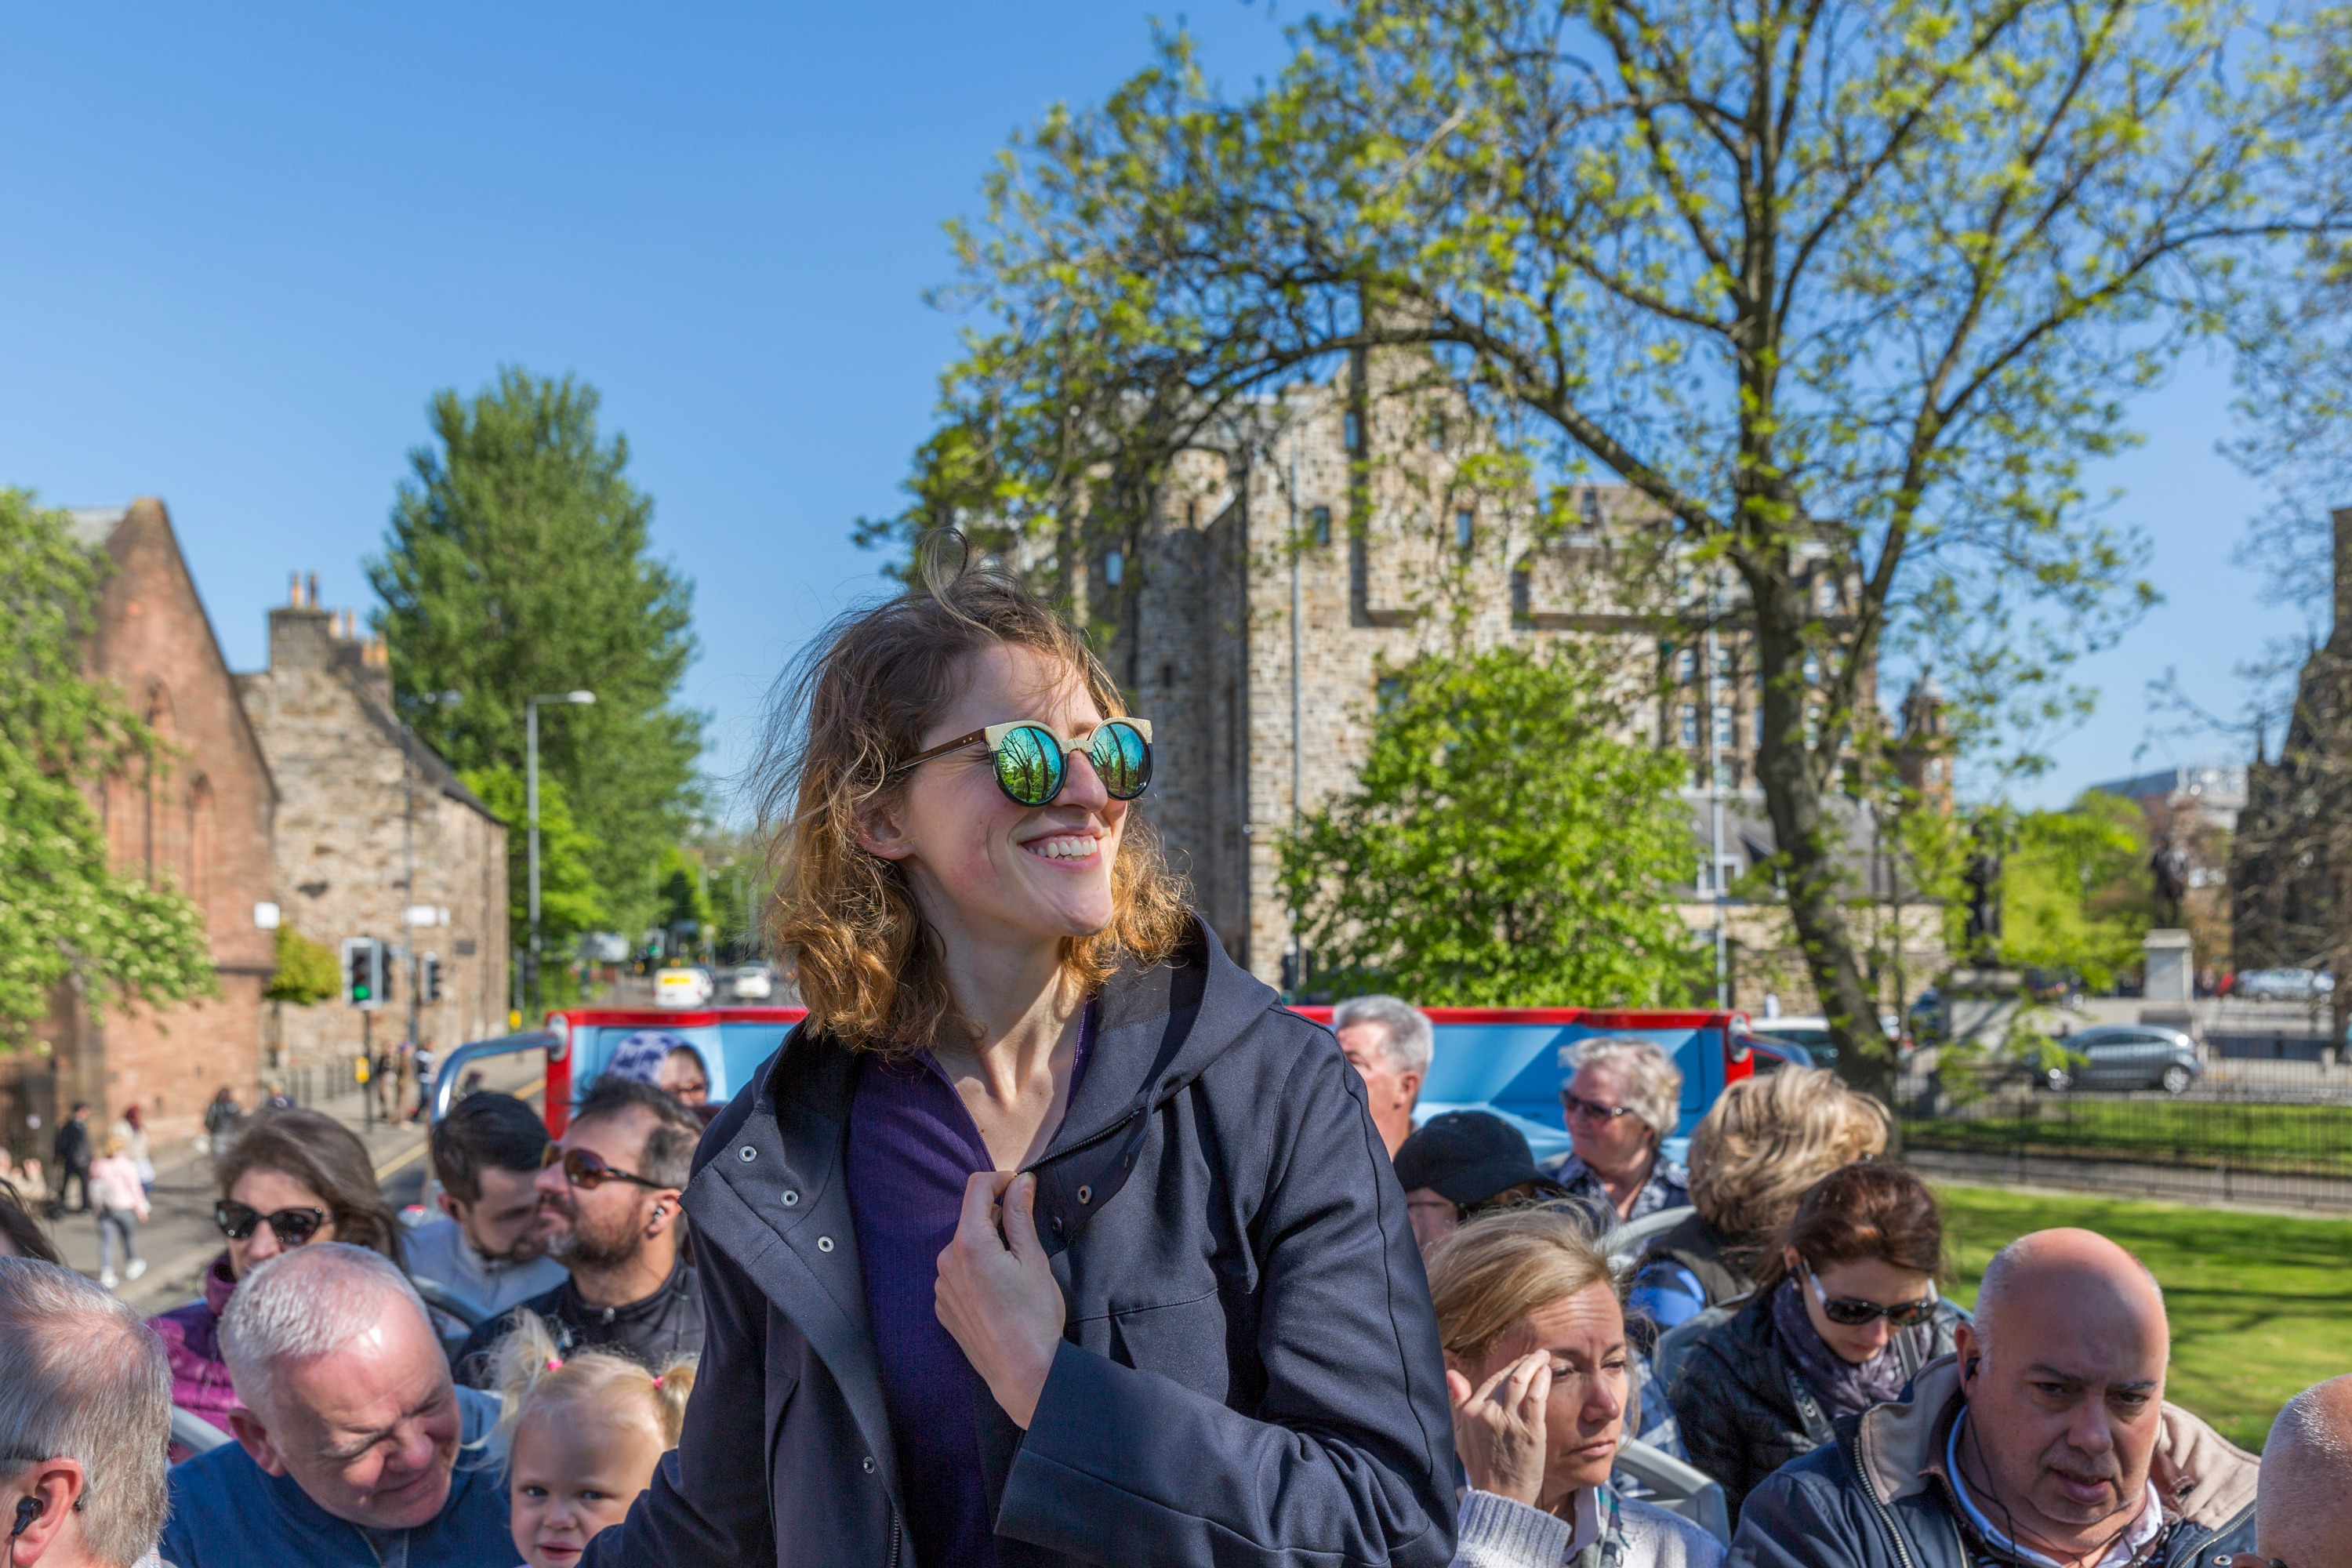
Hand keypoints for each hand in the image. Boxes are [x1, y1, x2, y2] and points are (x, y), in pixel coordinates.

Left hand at [935, 1171, 1066, 1428]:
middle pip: (971, 1220)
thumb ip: (1020, 1215)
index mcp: (970, 1243)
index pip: (976, 1188)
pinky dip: (976, 1273)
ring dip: (986, 1248)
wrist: (1023, 1372)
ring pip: (964, 1249)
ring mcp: (941, 1286)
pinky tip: (998, 1295)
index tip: (1019, 1185)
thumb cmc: (1034, 1317)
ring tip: (1014, 1274)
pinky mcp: (942, 1308)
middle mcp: (946, 1261)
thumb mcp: (1034, 1259)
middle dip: (996, 1219)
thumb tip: (1020, 1182)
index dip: (1000, 1179)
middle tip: (1026, 1241)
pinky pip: (958, 1276)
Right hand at [1447, 1351, 1550, 1505]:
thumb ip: (1457, 1402)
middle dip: (1524, 1362)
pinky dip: (1542, 1381)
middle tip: (1538, 1355)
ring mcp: (1510, 1422)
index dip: (1508, 1369)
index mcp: (1471, 1412)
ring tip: (1544, 1358)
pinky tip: (1547, 1373)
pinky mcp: (1530, 1432)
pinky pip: (1536, 1398)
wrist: (1501, 1497)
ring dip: (1535, 1365)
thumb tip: (1451, 1373)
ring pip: (1521, 1381)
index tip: (1520, 1363)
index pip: (1492, 1380)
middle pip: (1508, 1377)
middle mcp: (1488, 1413)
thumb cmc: (1483, 1466)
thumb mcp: (1461, 1434)